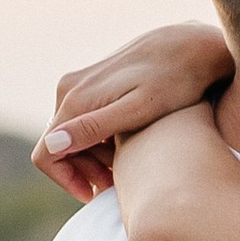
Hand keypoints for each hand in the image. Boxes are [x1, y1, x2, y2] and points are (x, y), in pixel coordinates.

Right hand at [33, 21, 236, 199]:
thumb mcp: (138, 111)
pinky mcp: (94, 84)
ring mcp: (81, 84)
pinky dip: (100, 141)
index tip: (95, 194)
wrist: (192, 46)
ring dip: (93, 158)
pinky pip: (85, 121)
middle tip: (117, 183)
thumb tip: (53, 145)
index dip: (67, 181)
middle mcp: (70, 89)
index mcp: (75, 99)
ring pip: (71, 135)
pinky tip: (128, 147)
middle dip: (84, 171)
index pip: (47, 154)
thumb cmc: (174, 81)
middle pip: (58, 147)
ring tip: (126, 167)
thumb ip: (95, 128)